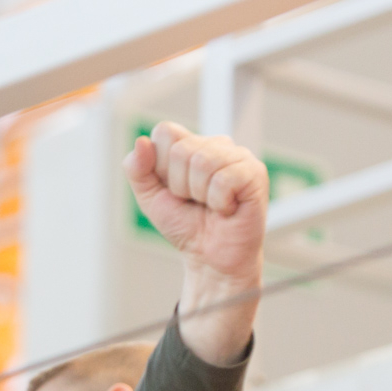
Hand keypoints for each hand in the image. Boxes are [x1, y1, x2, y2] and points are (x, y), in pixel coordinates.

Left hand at [123, 122, 266, 364]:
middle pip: (181, 149)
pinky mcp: (254, 173)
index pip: (165, 132)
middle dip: (179, 185)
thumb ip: (137, 169)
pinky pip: (224, 179)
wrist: (209, 258)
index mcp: (190, 144)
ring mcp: (238, 156)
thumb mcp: (150, 197)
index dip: (160, 166)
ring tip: (209, 205)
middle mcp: (216, 144)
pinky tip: (226, 209)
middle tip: (194, 201)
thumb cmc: (185, 225)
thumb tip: (141, 142)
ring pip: (202, 161)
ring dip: (199, 194)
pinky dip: (218, 202)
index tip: (173, 189)